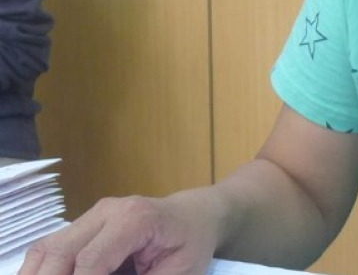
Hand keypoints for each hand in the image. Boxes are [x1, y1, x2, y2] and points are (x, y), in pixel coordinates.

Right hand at [18, 190, 221, 274]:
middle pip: (61, 251)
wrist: (195, 216)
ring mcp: (93, 214)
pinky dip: (41, 269)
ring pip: (48, 247)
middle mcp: (109, 210)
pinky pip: (51, 246)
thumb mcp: (179, 273)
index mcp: (136, 220)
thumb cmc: (191, 245)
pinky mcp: (84, 223)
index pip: (91, 260)